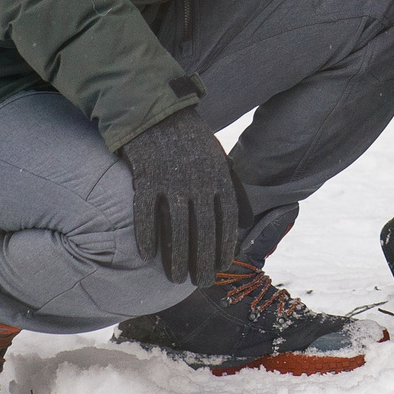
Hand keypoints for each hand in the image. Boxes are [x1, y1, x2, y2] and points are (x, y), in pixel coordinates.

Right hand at [120, 101, 239, 286]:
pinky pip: (145, 212)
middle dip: (203, 260)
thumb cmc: (190, 139)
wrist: (159, 111)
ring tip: (175, 277)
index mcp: (219, 177)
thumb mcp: (219, 158)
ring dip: (176, 256)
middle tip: (200, 283)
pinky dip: (146, 234)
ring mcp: (171, 179)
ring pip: (175, 226)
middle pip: (203, 229)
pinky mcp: (146, 176)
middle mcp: (198, 181)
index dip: (225, 246)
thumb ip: (231, 187)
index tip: (222, 268)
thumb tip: (247, 220)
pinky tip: (147, 254)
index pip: (227, 220)